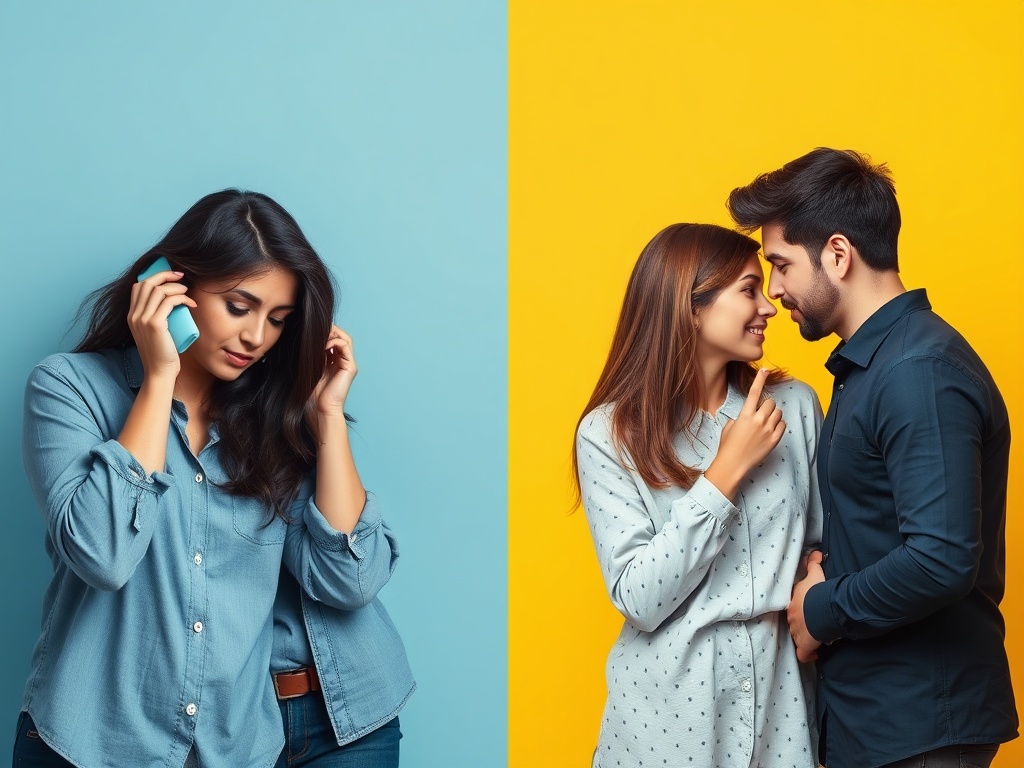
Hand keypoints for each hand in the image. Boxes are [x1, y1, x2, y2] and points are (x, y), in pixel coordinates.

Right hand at [128, 268, 195, 378]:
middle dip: (165, 275)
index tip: (171, 277)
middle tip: (182, 276)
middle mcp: (134, 315)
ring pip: (159, 290)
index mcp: (132, 316)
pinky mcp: (154, 324)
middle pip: (147, 283)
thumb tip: (172, 303)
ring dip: (176, 287)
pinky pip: (169, 302)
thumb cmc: (162, 353)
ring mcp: (142, 319)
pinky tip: (190, 303)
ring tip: (187, 292)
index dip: (155, 277)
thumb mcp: (155, 332)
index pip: (138, 286)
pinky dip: (182, 298)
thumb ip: (156, 318)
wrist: (159, 371)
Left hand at [312, 326, 355, 418]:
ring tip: (319, 337)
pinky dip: (334, 341)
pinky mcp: (350, 367)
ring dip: (331, 334)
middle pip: (341, 337)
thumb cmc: (313, 395)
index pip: (333, 340)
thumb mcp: (310, 369)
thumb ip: (313, 355)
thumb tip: (308, 339)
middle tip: (316, 331)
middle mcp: (343, 362)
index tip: (310, 333)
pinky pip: (345, 345)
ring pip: (345, 338)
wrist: (320, 410)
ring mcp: (348, 364)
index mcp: (334, 363)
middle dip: (329, 331)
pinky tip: (323, 346)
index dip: (324, 334)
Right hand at [704, 368, 785, 497]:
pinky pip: (783, 425)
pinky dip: (778, 425)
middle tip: (761, 414)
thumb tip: (748, 415)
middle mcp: (758, 420)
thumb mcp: (729, 427)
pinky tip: (771, 431)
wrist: (732, 465)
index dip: (760, 379)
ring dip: (773, 415)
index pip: (754, 392)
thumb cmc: (727, 446)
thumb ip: (740, 417)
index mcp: (745, 415)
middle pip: (771, 403)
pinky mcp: (774, 440)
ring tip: (766, 424)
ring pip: (778, 413)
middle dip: (766, 406)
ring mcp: (768, 430)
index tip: (765, 370)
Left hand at [788, 550, 824, 662]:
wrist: (823, 608)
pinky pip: (804, 654)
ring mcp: (797, 632)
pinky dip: (809, 655)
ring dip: (807, 637)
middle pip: (794, 622)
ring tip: (818, 636)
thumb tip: (816, 552)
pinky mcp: (805, 645)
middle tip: (815, 624)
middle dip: (803, 623)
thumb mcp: (815, 575)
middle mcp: (791, 618)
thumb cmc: (818, 592)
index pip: (793, 608)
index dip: (800, 610)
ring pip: (798, 637)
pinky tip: (815, 653)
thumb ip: (813, 564)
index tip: (808, 611)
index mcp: (792, 603)